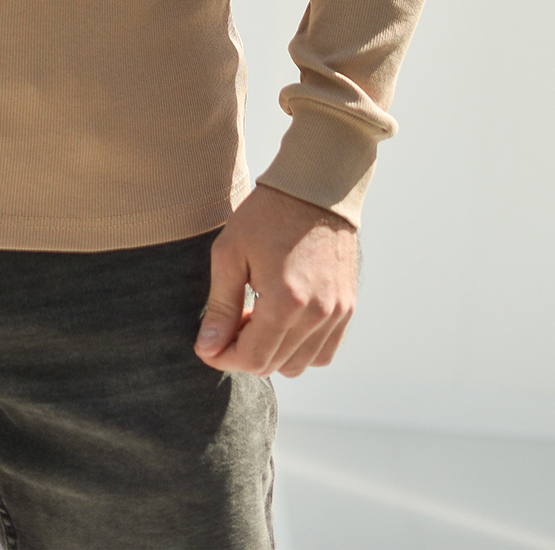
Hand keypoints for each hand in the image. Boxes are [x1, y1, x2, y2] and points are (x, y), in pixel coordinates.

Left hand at [193, 183, 356, 377]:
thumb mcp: (230, 254)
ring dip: (272, 353)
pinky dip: (300, 350)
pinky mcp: (347, 309)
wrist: (314, 189)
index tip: (207, 344)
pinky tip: (282, 322)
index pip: (252, 359)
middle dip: (243, 353)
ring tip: (257, 317)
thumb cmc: (266, 215)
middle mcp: (316, 316)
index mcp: (285, 303)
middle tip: (230, 321)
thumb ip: (220, 307)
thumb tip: (207, 348)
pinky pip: (323, 353)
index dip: (222, 357)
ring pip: (299, 366)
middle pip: (273, 365)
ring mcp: (336, 314)